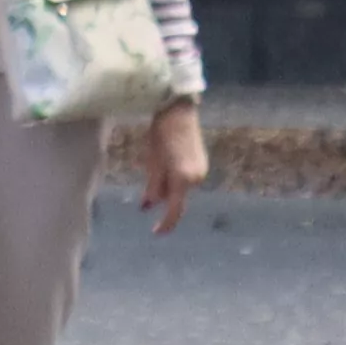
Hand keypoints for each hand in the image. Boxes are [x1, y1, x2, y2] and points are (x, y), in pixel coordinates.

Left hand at [140, 97, 205, 232]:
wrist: (179, 111)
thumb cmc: (161, 134)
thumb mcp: (152, 162)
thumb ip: (153, 186)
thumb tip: (149, 205)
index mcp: (183, 179)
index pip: (175, 209)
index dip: (165, 223)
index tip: (155, 232)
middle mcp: (197, 178)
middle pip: (176, 198)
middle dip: (161, 198)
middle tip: (144, 193)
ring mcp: (201, 171)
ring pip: (180, 188)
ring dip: (166, 186)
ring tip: (154, 162)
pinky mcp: (201, 164)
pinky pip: (184, 180)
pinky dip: (173, 179)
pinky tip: (163, 162)